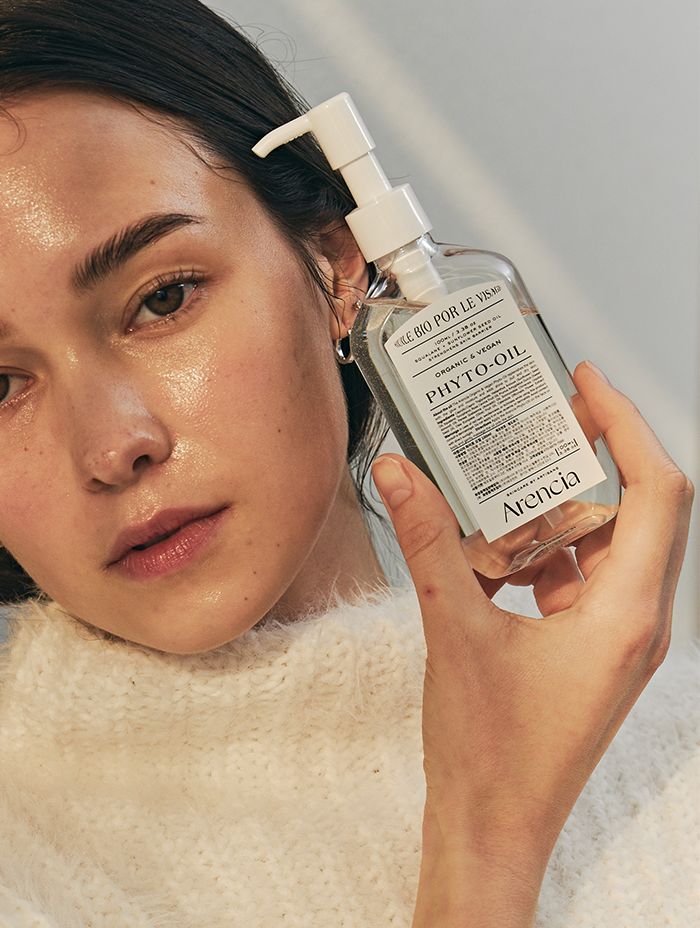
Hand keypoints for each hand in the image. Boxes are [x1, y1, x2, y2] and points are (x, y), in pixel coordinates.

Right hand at [371, 361, 693, 927]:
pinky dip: (549, 553)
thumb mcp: (453, 629)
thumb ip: (427, 544)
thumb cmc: (489, 751)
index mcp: (626, 615)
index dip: (627, 426)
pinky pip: (585, 578)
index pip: (657, 493)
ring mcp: (620, 638)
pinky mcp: (596, 649)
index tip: (587, 386)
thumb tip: (400, 476)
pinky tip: (498, 553)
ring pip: (612, 545)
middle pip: (643, 510)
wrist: (493, 827)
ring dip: (567, 511)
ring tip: (513, 485)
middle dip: (599, 457)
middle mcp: (638, 622)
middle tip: (549, 419)